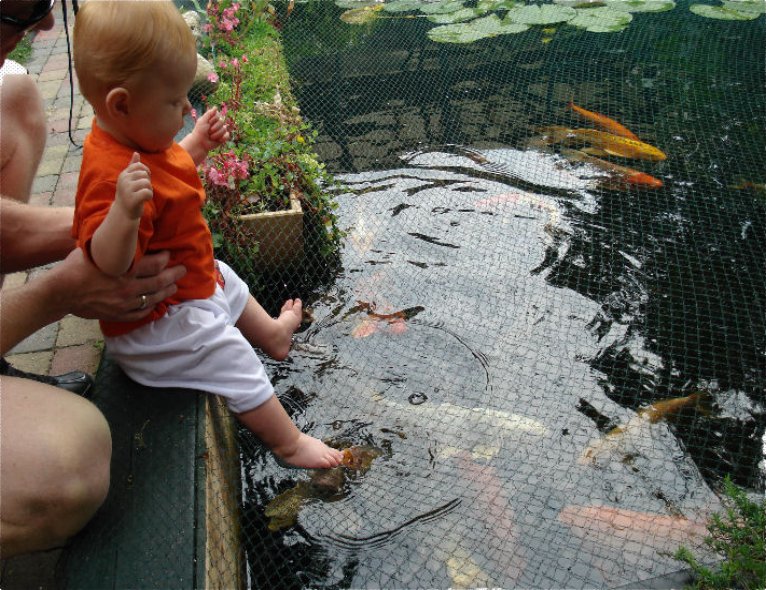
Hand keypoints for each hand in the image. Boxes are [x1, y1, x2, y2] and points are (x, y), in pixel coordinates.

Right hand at [49, 248, 185, 321]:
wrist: (60, 292)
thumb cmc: (76, 266)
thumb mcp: (96, 250)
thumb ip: (114, 246)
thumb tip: (123, 230)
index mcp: (124, 269)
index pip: (156, 264)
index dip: (166, 259)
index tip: (169, 255)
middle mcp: (128, 287)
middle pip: (160, 282)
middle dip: (174, 275)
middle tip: (183, 270)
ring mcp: (124, 303)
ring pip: (154, 298)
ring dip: (167, 291)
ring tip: (174, 286)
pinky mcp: (118, 314)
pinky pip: (141, 312)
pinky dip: (151, 307)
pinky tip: (156, 302)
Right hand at [115, 152, 152, 218]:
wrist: (124, 212)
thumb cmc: (129, 194)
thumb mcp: (130, 180)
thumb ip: (133, 167)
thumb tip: (136, 153)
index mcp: (123, 174)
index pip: (140, 166)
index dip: (146, 173)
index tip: (143, 181)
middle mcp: (123, 180)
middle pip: (144, 174)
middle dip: (147, 183)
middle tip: (142, 191)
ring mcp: (126, 190)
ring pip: (147, 183)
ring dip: (149, 190)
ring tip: (142, 195)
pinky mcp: (132, 199)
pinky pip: (147, 192)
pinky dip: (149, 196)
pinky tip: (144, 200)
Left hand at [192, 107, 229, 150]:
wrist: (200, 143)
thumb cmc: (199, 131)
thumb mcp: (202, 120)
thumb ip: (209, 113)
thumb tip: (216, 107)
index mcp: (213, 118)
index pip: (218, 115)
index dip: (212, 120)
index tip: (207, 123)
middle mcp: (218, 123)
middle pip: (222, 122)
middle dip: (214, 128)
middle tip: (208, 131)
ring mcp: (221, 130)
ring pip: (224, 129)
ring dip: (216, 134)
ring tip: (211, 137)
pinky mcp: (224, 137)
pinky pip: (227, 136)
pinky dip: (222, 138)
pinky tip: (217, 140)